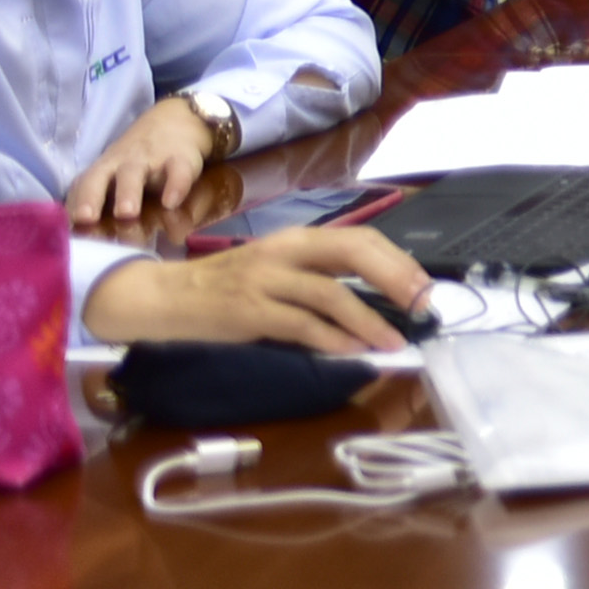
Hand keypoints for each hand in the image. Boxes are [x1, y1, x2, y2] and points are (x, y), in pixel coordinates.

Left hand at [68, 96, 223, 227]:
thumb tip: (91, 243)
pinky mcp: (180, 158)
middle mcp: (119, 166)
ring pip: (133, 174)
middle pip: (97, 179)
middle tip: (86, 219)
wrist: (176, 120)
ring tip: (126, 213)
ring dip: (127, 193)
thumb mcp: (117, 178)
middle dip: (90, 198)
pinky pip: (178, 171)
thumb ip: (104, 206)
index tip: (69, 231)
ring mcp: (149, 160)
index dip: (72, 209)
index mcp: (100, 173)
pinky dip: (175, 186)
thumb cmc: (139, 162)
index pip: (80, 190)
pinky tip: (171, 202)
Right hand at [83, 228, 428, 351]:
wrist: (165, 296)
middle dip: (394, 279)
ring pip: (330, 293)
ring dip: (368, 320)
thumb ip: (318, 274)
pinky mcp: (247, 311)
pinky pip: (299, 324)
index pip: (360, 237)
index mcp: (297, 239)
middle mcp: (284, 252)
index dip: (396, 260)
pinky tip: (351, 351)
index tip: (423, 285)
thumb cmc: (227, 286)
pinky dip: (331, 339)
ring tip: (393, 341)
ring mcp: (265, 280)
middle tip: (420, 305)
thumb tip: (375, 295)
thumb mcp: (277, 268)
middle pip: (353, 253)